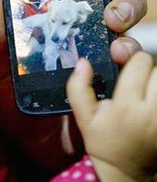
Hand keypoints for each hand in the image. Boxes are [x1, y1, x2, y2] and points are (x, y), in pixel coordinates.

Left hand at [0, 0, 146, 168]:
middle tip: (108, 5)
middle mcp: (83, 38)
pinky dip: (132, 55)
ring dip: (128, 21)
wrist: (26, 144)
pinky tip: (120, 57)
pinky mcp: (111, 84)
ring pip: (127, 28)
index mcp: (56, 27)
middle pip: (113, 3)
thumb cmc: (11, 103)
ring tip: (114, 31)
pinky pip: (132, 64)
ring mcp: (99, 59)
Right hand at [67, 52, 156, 180]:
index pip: (141, 61)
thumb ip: (78, 87)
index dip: (129, 60)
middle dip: (145, 69)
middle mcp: (154, 111)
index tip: (122, 67)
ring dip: (154, 80)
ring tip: (143, 90)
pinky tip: (149, 98)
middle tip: (134, 80)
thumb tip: (83, 63)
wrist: (126, 169)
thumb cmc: (104, 141)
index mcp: (127, 106)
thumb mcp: (83, 116)